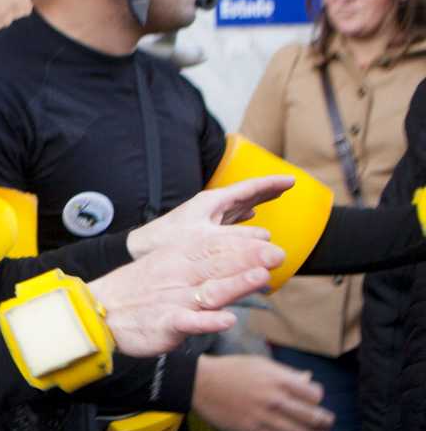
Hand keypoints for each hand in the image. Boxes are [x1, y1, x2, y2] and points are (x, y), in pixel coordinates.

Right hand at [88, 227, 283, 355]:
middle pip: (216, 266)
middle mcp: (177, 276)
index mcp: (176, 259)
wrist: (97, 313)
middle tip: (277, 253)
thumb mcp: (166, 267)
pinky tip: (225, 320)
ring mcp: (171, 300)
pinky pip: (187, 323)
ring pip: (207, 291)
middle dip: (248, 259)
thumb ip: (202, 265)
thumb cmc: (137, 293)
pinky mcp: (165, 325)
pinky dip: (206, 321)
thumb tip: (240, 261)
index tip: (268, 239)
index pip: (212, 246)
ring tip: (259, 278)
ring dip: (234, 284)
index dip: (241, 243)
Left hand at [127, 175, 295, 257]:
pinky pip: (230, 218)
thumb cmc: (167, 241)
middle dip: (266, 189)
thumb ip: (237, 239)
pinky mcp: (201, 228)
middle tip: (287, 185)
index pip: (248, 188)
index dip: (271, 185)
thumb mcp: (207, 239)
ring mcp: (206, 216)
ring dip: (256, 201)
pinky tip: (248, 217)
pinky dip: (243, 216)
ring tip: (271, 197)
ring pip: (238, 206)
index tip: (291, 180)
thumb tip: (267, 238)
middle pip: (245, 193)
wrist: (138, 249)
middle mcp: (210, 206)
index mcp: (212, 202)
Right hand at [191, 354, 332, 430]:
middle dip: (324, 423)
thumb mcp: (260, 364)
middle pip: (312, 417)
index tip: (316, 402)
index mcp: (278, 380)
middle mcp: (275, 399)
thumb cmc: (231, 369)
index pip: (315, 394)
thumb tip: (308, 380)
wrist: (200, 382)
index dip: (319, 399)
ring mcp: (263, 418)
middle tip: (327, 425)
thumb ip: (286, 373)